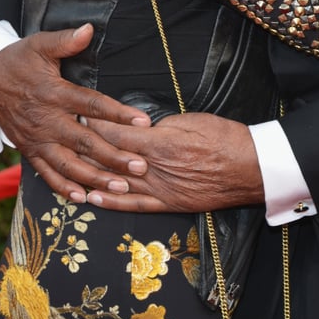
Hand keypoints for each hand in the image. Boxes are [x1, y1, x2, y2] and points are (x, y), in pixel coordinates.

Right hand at [0, 24, 152, 202]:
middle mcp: (47, 121)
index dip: (118, 114)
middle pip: (85, 142)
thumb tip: (90, 29)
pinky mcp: (29, 150)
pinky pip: (46, 174)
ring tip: (122, 187)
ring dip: (95, 178)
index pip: (91, 105)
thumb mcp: (40, 44)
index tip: (143, 122)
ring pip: (69, 164)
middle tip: (141, 166)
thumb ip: (66, 40)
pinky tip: (84, 198)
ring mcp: (37, 139)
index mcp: (54, 93)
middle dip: (114, 156)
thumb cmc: (19, 60)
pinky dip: (63, 188)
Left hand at [81, 112, 264, 212]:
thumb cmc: (225, 138)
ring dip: (91, 173)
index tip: (81, 113)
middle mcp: (155, 168)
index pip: (118, 132)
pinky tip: (91, 197)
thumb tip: (141, 126)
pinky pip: (133, 205)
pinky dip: (110, 203)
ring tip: (69, 164)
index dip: (97, 123)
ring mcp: (160, 189)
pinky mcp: (168, 204)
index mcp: (161, 142)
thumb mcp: (192, 120)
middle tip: (67, 134)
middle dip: (88, 145)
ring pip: (116, 183)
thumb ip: (161, 125)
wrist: (250, 168)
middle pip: (112, 157)